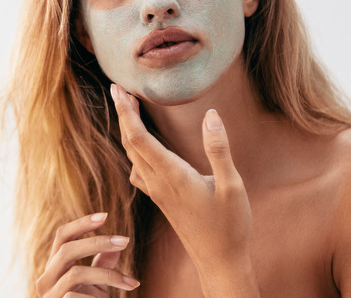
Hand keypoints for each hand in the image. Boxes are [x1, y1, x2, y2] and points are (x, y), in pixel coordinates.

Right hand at [35, 213, 139, 297]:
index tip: (105, 216)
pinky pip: (76, 297)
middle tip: (125, 241)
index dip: (82, 224)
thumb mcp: (97, 286)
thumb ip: (101, 265)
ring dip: (107, 275)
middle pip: (66, 250)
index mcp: (54, 268)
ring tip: (130, 283)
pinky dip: (99, 296)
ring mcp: (49, 297)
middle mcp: (45, 280)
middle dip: (97, 242)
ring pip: (75, 273)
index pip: (62, 237)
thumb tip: (115, 243)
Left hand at [111, 84, 257, 296]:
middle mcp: (158, 182)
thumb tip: (211, 115)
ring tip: (130, 109)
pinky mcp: (161, 199)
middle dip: (123, 114)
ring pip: (133, 156)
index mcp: (172, 175)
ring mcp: (157, 192)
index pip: (139, 138)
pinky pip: (139, 170)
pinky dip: (135, 150)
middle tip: (119, 89)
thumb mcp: (232, 185)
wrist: (219, 261)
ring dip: (128, 130)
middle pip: (131, 142)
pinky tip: (142, 147)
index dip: (126, 112)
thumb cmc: (229, 225)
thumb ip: (219, 150)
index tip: (118, 90)